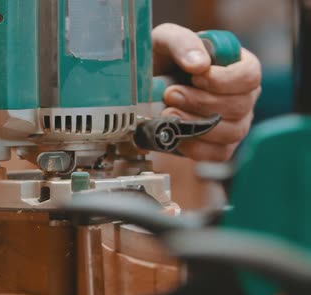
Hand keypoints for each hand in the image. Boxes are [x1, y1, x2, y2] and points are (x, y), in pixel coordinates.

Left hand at [153, 23, 261, 161]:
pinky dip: (195, 147)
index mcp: (239, 65)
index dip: (224, 80)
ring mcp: (235, 123)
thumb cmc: (161, 60)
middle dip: (201, 102)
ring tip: (167, 113)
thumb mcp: (165, 40)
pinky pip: (217, 154)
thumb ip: (183, 43)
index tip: (196, 77)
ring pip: (231, 132)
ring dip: (195, 125)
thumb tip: (200, 65)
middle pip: (239, 106)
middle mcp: (244, 96)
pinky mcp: (220, 146)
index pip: (250, 76)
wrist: (144, 89)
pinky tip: (175, 134)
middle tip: (170, 94)